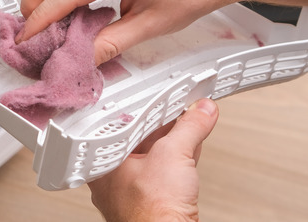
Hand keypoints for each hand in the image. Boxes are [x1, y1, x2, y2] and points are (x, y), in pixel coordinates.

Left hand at [88, 98, 218, 221]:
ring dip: (175, 140)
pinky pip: (163, 174)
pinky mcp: (151, 204)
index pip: (124, 125)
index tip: (164, 98)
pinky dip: (179, 159)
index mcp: (105, 163)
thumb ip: (190, 127)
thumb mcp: (174, 154)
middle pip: (140, 140)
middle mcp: (113, 179)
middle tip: (180, 107)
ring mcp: (131, 193)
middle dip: (163, 123)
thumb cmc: (152, 213)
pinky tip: (191, 148)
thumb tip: (201, 111)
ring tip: (191, 123)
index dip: (147, 108)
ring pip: (153, 157)